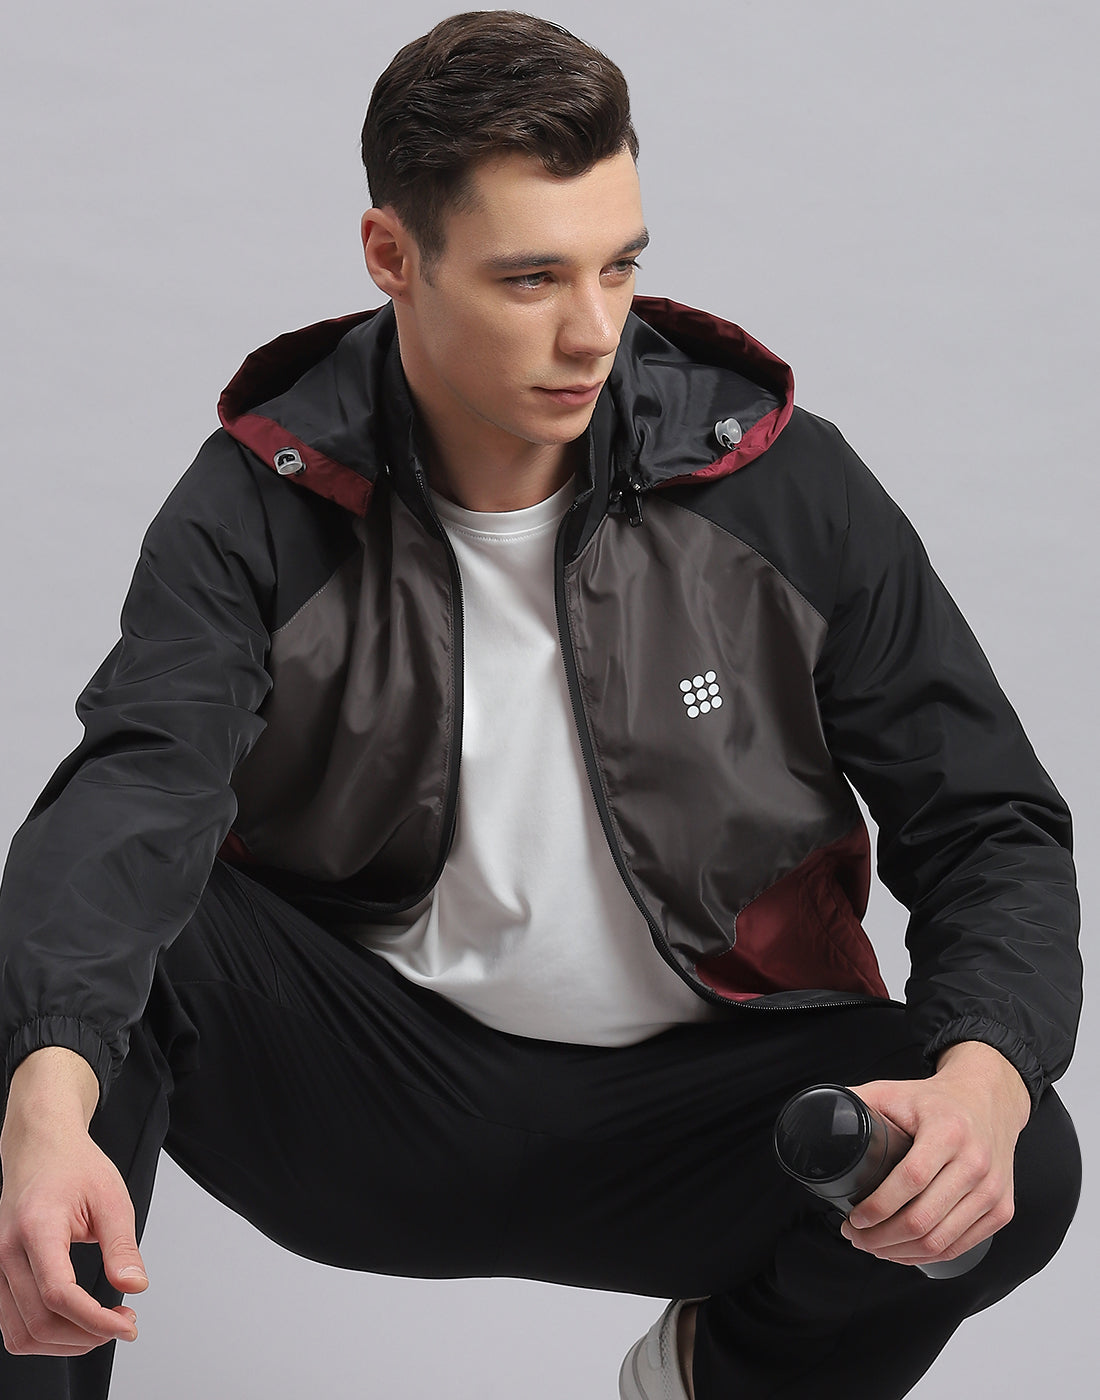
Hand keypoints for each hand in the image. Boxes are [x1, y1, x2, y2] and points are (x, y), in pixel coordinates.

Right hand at [0, 1049, 146, 1355]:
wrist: (40, 1148)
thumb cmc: (74, 1167)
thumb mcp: (111, 1197)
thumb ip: (122, 1245)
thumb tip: (134, 1286)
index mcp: (37, 1228)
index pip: (59, 1293)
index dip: (94, 1319)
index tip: (126, 1324)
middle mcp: (7, 1253)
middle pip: (40, 1322)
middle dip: (86, 1335)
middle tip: (123, 1323)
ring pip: (21, 1334)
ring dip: (64, 1344)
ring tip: (102, 1326)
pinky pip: (13, 1326)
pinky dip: (44, 1337)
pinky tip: (75, 1324)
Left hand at [839, 1040, 1030, 1267]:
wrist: (988, 1100)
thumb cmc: (935, 1100)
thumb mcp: (895, 1090)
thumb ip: (858, 1102)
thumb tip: (818, 1118)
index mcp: (947, 1130)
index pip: (910, 1179)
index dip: (877, 1207)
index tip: (852, 1217)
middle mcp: (975, 1162)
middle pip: (923, 1219)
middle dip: (881, 1238)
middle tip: (855, 1237)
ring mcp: (992, 1189)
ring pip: (941, 1241)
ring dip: (900, 1253)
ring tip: (873, 1247)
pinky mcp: (1002, 1209)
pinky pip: (961, 1247)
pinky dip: (927, 1257)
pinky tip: (904, 1252)